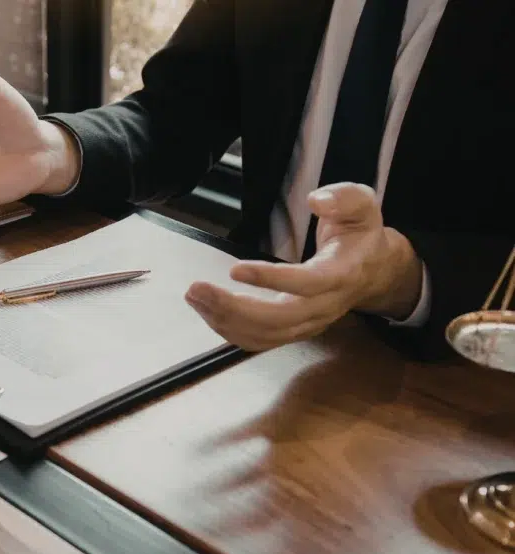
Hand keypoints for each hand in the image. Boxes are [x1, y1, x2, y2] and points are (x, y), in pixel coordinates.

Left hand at [185, 183, 423, 350]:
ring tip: (194, 297)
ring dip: (224, 320)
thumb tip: (317, 200)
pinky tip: (207, 310)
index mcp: (341, 274)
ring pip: (265, 335)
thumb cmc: (361, 234)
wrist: (374, 271)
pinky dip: (230, 329)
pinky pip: (260, 340)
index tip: (235, 269)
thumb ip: (344, 198)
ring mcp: (310, 323)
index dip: (272, 280)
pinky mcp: (295, 331)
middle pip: (279, 320)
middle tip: (196, 289)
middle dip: (233, 308)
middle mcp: (325, 306)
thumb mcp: (364, 205)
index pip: (307, 283)